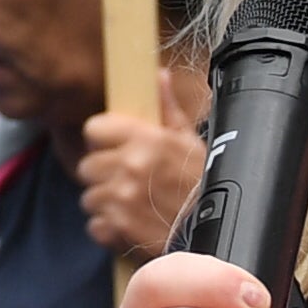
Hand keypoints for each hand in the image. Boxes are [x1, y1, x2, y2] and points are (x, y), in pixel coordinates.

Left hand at [76, 105, 212, 257]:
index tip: (112, 148)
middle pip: (87, 166)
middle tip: (125, 181)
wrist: (220, 231)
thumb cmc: (204, 184)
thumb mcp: (191, 141)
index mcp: (146, 139)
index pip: (94, 129)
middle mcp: (130, 166)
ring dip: (106, 203)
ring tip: (131, 206)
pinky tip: (129, 226)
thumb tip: (159, 76)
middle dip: (103, 175)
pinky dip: (109, 229)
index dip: (102, 140)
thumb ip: (167, 108)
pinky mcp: (119, 229)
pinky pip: (96, 226)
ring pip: (90, 198)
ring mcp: (122, 199)